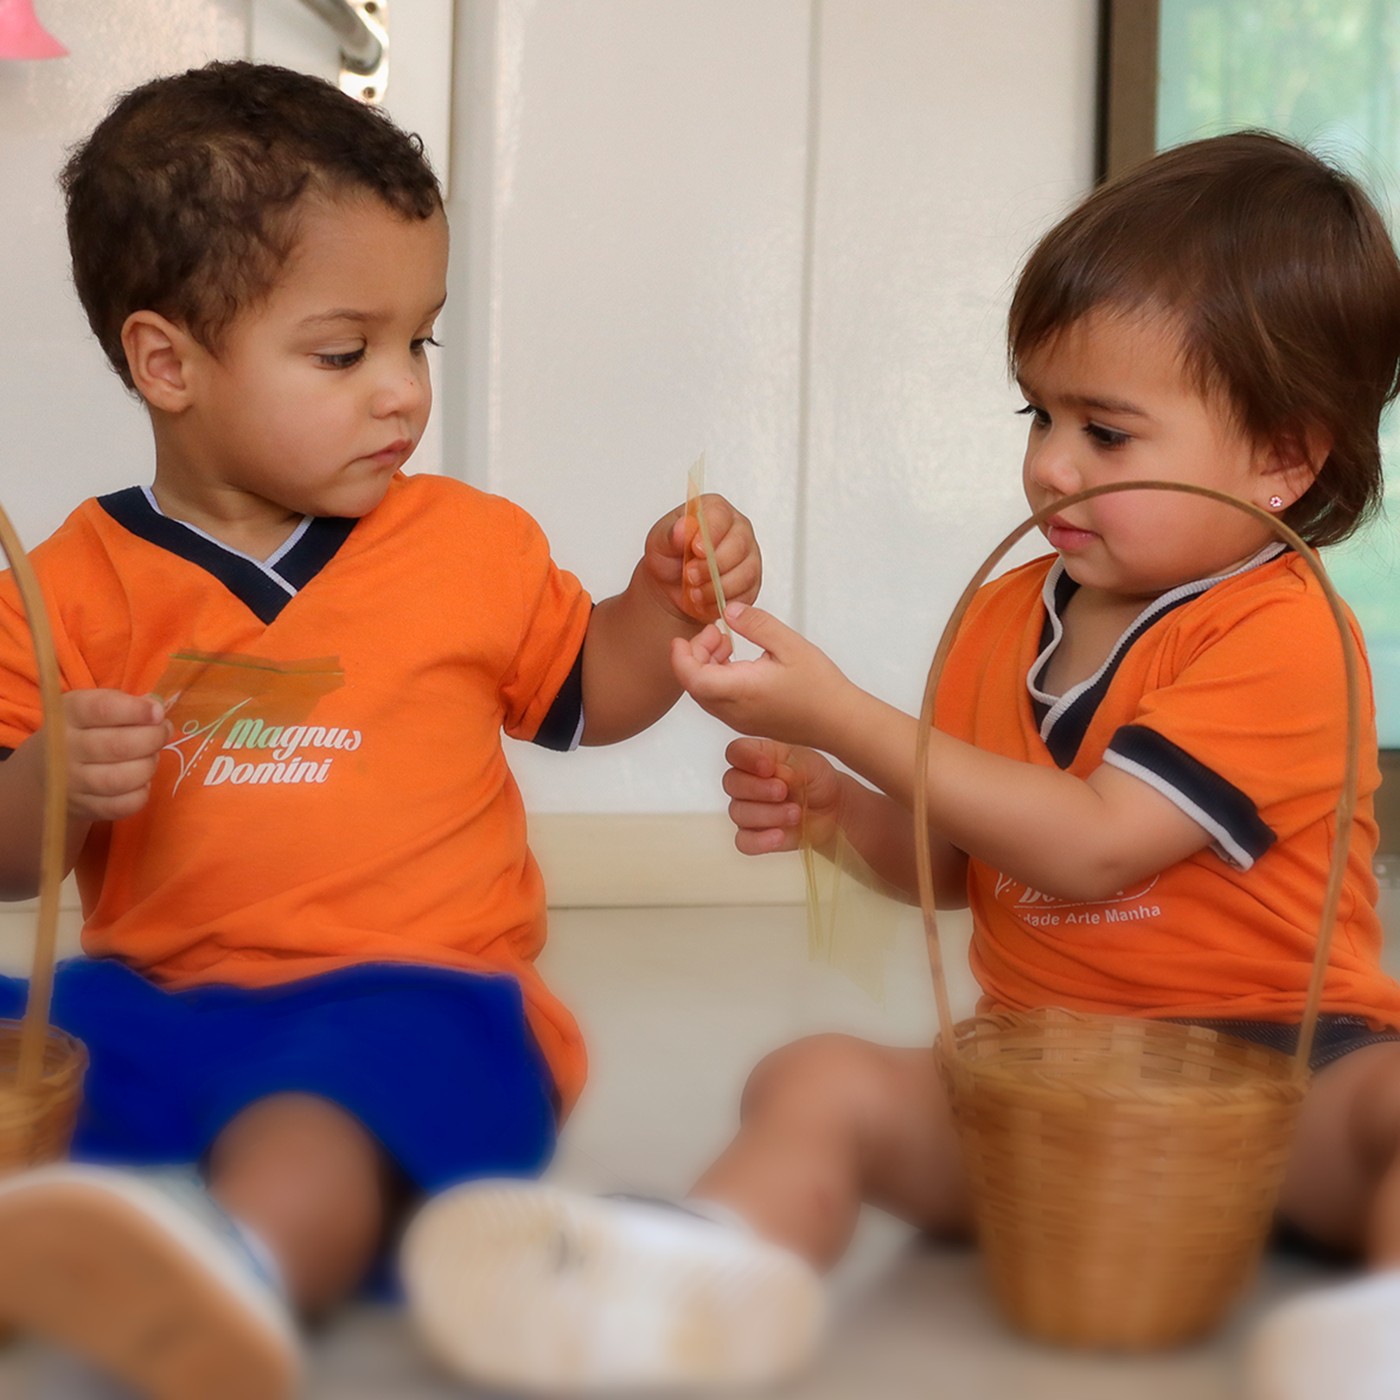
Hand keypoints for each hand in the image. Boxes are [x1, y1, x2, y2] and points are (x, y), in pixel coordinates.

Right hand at [64, 690, 168, 822]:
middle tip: (163, 732)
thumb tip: (157, 709)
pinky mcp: (85, 808)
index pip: (102, 710)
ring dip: (149, 765)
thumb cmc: (84, 731)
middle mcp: (64, 749)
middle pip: (119, 746)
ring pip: (123, 778)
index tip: (158, 712)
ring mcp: (73, 782)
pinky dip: (142, 793)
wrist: (48, 773)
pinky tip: (141, 781)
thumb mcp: (94, 706)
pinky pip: (124, 805)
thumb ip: (126, 704)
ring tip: (152, 756)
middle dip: (153, 738)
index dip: (136, 711)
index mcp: (68, 714)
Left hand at [643, 494, 760, 624]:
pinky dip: (721, 600)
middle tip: (690, 575)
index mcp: (715, 511)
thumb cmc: (669, 557)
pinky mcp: (751, 583)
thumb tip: (683, 527)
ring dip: (715, 586)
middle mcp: (737, 530)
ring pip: (745, 572)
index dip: (710, 533)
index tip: (695, 549)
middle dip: (712, 565)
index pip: (721, 515)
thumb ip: (670, 534)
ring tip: (693, 591)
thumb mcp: (659, 543)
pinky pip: (745, 593)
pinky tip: (704, 600)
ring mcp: (748, 556)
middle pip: (738, 544)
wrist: (671, 586)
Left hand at [670, 602, 855, 749]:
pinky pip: (718, 701)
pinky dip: (716, 679)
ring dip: (706, 666)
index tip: (683, 637)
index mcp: (741, 690)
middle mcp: (734, 711)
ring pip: (704, 694)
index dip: (681, 657)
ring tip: (728, 644)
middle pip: (694, 685)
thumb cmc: (820, 688)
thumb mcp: (789, 644)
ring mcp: (739, 721)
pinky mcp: (746, 723)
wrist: (839, 723)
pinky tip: (737, 662)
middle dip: (696, 655)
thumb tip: (729, 611)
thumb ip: (755, 624)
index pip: (692, 678)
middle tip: (717, 632)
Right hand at [723, 737, 842, 854]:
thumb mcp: (809, 765)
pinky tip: (779, 835)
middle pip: (731, 783)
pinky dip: (760, 840)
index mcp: (757, 756)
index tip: (768, 767)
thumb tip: (775, 773)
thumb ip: (789, 766)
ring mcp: (748, 810)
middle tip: (783, 791)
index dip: (746, 758)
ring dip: (769, 814)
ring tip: (795, 813)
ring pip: (738, 813)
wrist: (832, 808)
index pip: (736, 752)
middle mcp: (747, 782)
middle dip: (757, 788)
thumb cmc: (817, 780)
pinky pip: (744, 842)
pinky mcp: (755, 836)